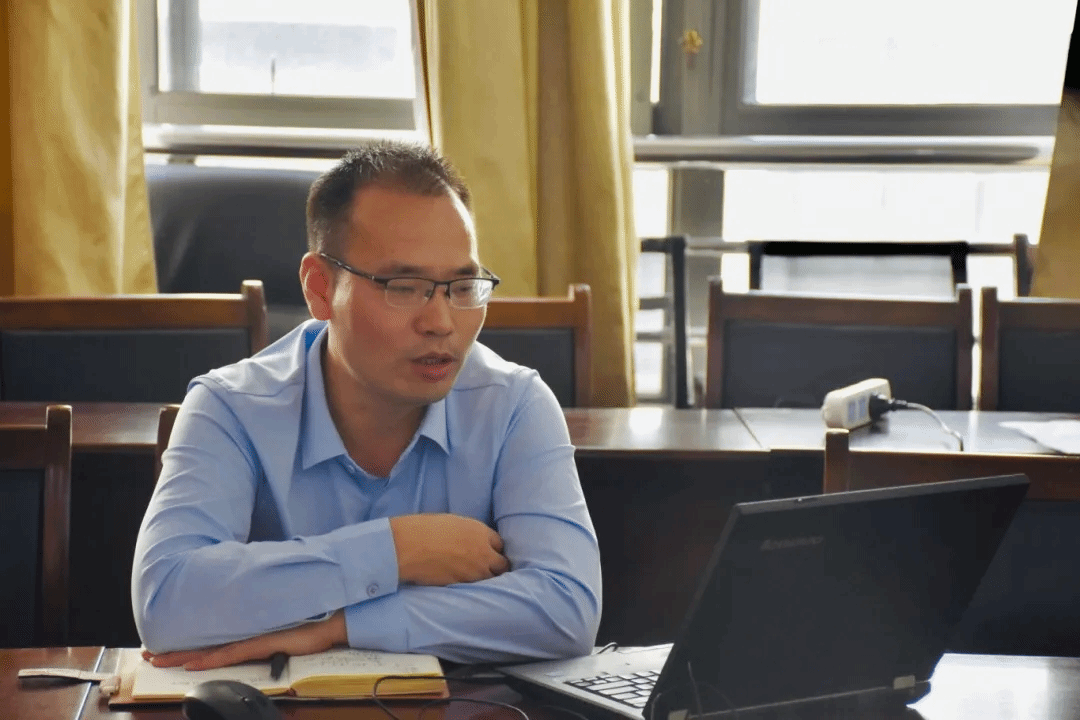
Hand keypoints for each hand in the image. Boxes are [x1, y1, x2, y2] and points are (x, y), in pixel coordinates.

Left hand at [143, 610, 346, 670]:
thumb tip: (253, 645)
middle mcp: (244, 635)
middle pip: (202, 645)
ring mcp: (251, 639)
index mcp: (247, 634)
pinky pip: (229, 655)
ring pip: (209, 651)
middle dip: (173, 651)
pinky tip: (193, 664)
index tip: (163, 648)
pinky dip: (209, 660)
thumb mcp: (281, 637)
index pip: (210, 642)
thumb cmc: (310, 627)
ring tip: (158, 659)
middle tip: (146, 653)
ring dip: (182, 656)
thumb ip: (264, 640)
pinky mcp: (261, 644)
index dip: (186, 646)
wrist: (331, 620)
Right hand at [390, 513, 509, 585]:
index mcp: (480, 532)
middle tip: (490, 568)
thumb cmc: (425, 528)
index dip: (494, 548)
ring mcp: (474, 572)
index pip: (499, 544)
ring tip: (479, 578)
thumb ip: (469, 533)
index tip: (489, 551)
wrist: (409, 546)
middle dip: (497, 566)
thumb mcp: (453, 523)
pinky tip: (465, 584)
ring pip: (491, 579)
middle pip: (502, 564)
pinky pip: (475, 588)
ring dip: (487, 578)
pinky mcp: (462, 585)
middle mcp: (483, 553)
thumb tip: (470, 539)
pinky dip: (472, 586)